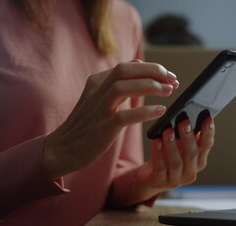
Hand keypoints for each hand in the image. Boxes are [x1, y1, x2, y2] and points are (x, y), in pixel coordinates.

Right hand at [43, 61, 178, 177]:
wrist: (62, 149)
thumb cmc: (86, 125)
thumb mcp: (99, 100)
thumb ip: (119, 87)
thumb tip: (145, 76)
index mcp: (97, 82)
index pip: (128, 66)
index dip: (152, 68)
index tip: (169, 76)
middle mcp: (97, 91)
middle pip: (125, 70)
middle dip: (153, 71)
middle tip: (173, 79)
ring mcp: (98, 109)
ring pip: (123, 87)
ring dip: (149, 86)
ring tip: (169, 91)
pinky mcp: (102, 128)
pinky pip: (124, 116)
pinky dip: (144, 111)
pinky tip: (160, 111)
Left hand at [132, 116, 214, 201]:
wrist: (151, 177)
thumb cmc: (167, 157)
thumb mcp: (179, 146)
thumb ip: (186, 135)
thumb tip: (188, 116)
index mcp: (199, 161)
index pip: (206, 146)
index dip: (208, 133)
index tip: (208, 118)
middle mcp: (190, 172)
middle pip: (192, 154)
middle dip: (188, 137)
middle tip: (184, 122)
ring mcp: (176, 179)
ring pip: (176, 162)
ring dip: (172, 146)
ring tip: (168, 131)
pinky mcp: (161, 181)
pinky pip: (160, 167)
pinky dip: (159, 154)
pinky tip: (157, 142)